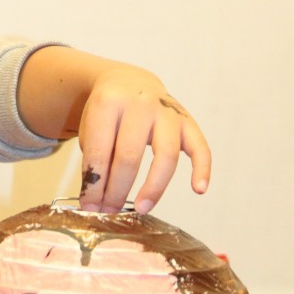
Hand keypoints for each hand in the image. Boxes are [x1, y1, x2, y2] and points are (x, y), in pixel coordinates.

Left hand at [75, 66, 209, 214]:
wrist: (129, 81)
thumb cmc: (107, 112)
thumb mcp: (91, 127)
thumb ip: (94, 160)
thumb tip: (97, 203)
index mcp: (109, 102)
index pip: (99, 151)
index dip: (94, 184)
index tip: (91, 206)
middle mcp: (140, 104)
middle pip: (129, 156)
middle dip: (117, 190)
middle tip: (109, 212)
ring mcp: (167, 110)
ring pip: (166, 155)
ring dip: (153, 188)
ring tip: (141, 209)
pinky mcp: (187, 120)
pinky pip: (200, 147)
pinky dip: (202, 169)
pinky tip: (198, 189)